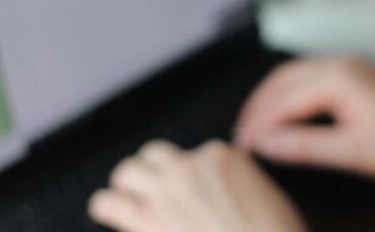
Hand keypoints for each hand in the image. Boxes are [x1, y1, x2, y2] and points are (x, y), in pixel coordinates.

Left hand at [89, 139, 304, 231]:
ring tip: (120, 200)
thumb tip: (226, 195)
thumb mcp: (267, 197)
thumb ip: (239, 185)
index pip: (192, 154)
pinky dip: (107, 208)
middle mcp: (189, 166)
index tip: (189, 190)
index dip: (187, 174)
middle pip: (152, 154)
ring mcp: (165, 191)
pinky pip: (109, 204)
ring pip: (126, 172)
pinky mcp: (146, 220)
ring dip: (124, 186)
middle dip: (148, 171)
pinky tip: (108, 212)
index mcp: (221, 156)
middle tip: (147, 189)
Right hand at [234, 56, 374, 178]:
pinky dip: (293, 96)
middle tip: (240, 137)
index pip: (283, 100)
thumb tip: (265, 144)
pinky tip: (288, 116)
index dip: (258, 126)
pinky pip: (314, 78)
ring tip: (256, 127)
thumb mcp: (352, 152)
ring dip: (273, 99)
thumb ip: (305, 146)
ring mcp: (353, 65)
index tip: (241, 150)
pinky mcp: (362, 74)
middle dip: (258, 107)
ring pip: (298, 76)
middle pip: (284, 79)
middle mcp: (342, 62)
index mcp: (338, 77)